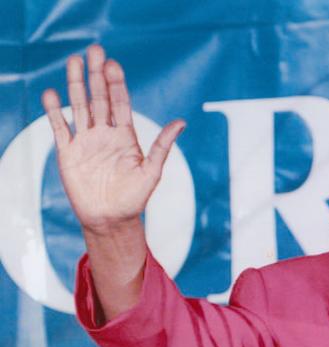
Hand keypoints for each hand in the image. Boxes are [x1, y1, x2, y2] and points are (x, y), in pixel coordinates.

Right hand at [42, 45, 184, 233]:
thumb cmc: (134, 198)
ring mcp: (86, 141)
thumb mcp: (152, 171)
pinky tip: (52, 93)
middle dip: (96, 76)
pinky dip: (54, 111)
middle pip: (99, 98)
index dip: (116, 84)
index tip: (113, 65)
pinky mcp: (68, 153)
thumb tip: (181, 122)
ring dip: (76, 85)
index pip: (120, 103)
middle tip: (95, 51)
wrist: (111, 219)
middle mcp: (105, 134)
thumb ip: (162, 145)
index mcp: (125, 136)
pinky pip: (60, 128)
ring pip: (79, 106)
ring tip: (74, 61)